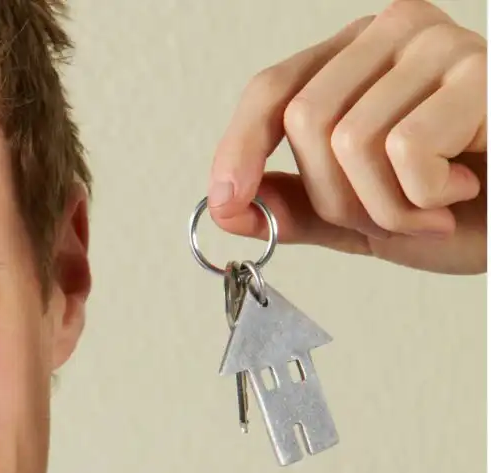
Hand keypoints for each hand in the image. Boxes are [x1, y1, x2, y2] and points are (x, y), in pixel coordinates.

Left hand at [208, 0, 486, 274]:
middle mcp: (394, 35)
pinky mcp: (482, 74)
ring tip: (434, 207)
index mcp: (356, 58)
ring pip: (349, 140)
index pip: (272, 89)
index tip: (227, 198)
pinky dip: (426, 196)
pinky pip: (405, 148)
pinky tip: (465, 188)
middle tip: (391, 219)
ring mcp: (440, 45)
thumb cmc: (464, 212)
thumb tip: (226, 207)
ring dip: (387, 206)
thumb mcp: (360, 216)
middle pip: (304, 121)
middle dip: (337, 197)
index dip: (238, 146)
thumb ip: (296, 208)